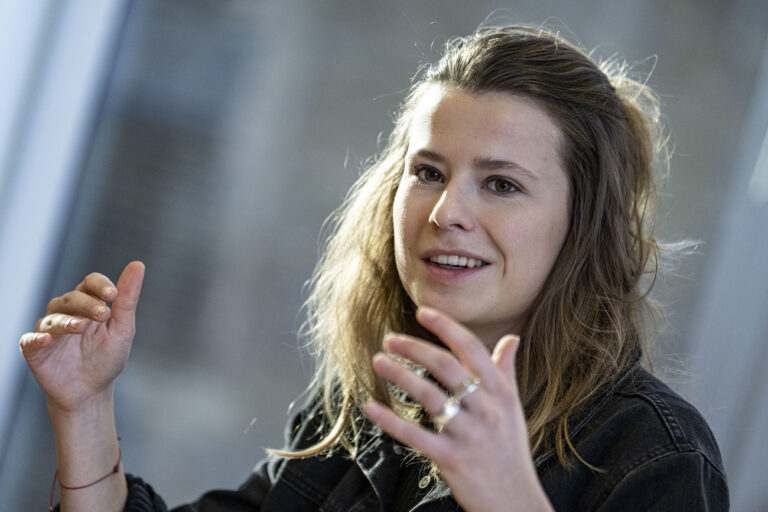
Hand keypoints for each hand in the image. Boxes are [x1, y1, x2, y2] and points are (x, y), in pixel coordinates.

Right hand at [19, 261, 144, 413]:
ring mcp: (49, 330)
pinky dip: (37, 338)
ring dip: (67, 320)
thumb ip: (128, 299)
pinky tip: (46, 339)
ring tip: (81, 327)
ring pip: (53, 317)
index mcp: (89, 304)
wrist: (90, 391)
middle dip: (87, 304)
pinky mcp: (35, 350)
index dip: (100, 285)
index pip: (90, 283)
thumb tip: (138, 264)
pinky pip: (30, 340)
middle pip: (72, 297)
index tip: (113, 294)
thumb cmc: (107, 357)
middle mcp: (66, 312)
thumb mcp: (122, 328)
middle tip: (103, 314)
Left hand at [363, 307, 552, 511]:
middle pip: (445, 366)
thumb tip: (512, 339)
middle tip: (390, 338)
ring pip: (428, 395)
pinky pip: (415, 435)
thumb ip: (506, 372)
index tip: (422, 312)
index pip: (472, 349)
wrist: (516, 501)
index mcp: (500, 392)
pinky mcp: (451, 458)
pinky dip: (390, 420)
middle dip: (414, 348)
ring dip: (399, 375)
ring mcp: (468, 434)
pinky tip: (371, 406)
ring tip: (378, 362)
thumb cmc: (510, 450)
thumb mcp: (514, 408)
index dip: (446, 327)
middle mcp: (486, 408)